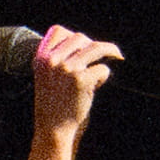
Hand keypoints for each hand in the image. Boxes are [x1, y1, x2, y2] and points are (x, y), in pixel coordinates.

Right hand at [13, 23, 117, 140]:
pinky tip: (99, 85)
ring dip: (110, 51)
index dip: (72, 36)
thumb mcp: (46, 78)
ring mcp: (67, 69)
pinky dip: (104, 76)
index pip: (57, 30)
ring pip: (95, 48)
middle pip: (80, 37)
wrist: (52, 129)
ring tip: (117, 56)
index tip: (83, 45)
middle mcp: (52, 60)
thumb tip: (87, 44)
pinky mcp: (81, 80)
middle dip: (92, 44)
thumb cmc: (53, 105)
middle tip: (102, 55)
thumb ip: (58, 59)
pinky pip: (102, 68)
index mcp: (41, 58)